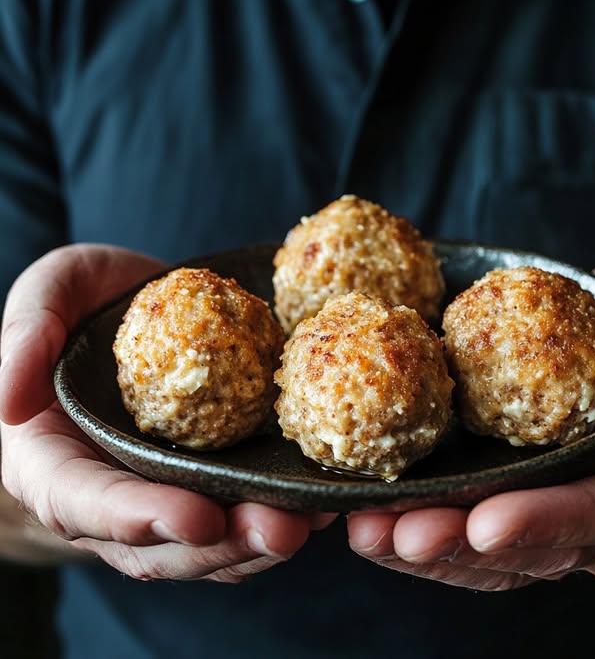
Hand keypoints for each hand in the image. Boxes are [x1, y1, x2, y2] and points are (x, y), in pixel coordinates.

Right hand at [0, 244, 328, 580]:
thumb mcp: (50, 291)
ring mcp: (159, 494)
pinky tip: (322, 500)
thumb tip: (11, 398)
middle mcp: (107, 494)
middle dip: (219, 545)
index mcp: (52, 459)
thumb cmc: (81, 303)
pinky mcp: (205, 482)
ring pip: (204, 543)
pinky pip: (237, 513)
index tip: (194, 516)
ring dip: (258, 543)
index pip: (83, 503)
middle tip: (278, 529)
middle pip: (155, 544)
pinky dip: (277, 514)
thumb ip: (27, 332)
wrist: (132, 313)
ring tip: (311, 521)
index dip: (136, 517)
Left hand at [347, 248, 594, 588]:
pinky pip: (468, 517)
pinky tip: (369, 516)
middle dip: (464, 544)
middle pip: (535, 543)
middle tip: (401, 535)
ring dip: (429, 546)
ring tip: (368, 532)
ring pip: (492, 546)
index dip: (550, 521)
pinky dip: (421, 521)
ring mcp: (553, 500)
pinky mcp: (512, 484)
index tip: (488, 521)